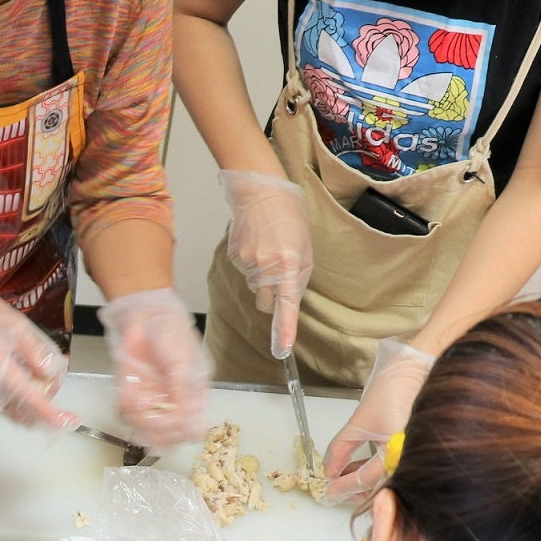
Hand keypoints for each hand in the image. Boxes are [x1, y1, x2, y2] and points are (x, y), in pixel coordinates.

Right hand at [0, 269, 73, 430]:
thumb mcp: (13, 323)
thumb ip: (33, 348)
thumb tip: (50, 372)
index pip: (25, 395)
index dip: (49, 412)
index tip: (69, 420)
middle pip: (27, 411)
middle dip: (51, 402)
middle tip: (57, 372)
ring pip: (22, 413)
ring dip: (42, 403)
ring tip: (46, 373)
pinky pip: (14, 408)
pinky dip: (32, 403)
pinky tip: (37, 381)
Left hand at [100, 287, 210, 446]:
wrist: (145, 317)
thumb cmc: (171, 334)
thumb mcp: (183, 361)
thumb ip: (182, 389)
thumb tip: (186, 418)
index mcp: (192, 396)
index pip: (194, 429)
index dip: (186, 433)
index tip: (178, 424)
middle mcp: (172, 402)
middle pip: (170, 436)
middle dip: (162, 430)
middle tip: (156, 415)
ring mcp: (151, 399)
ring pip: (147, 430)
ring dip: (143, 422)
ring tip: (142, 402)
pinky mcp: (130, 393)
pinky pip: (128, 415)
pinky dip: (128, 412)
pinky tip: (132, 398)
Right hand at [221, 169, 313, 357]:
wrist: (263, 193)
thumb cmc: (289, 218)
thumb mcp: (305, 249)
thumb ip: (297, 277)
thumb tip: (286, 300)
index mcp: (289, 265)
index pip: (286, 305)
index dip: (285, 329)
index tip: (283, 348)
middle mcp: (266, 267)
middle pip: (265, 303)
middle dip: (271, 298)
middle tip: (279, 277)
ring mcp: (247, 262)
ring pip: (254, 288)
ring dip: (262, 278)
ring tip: (269, 250)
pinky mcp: (234, 256)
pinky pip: (244, 272)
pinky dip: (251, 264)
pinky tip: (257, 245)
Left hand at [323, 338, 431, 502]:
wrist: (426, 368)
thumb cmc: (397, 390)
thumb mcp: (361, 420)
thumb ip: (341, 448)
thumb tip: (329, 471)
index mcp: (399, 455)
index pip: (365, 481)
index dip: (343, 487)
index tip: (328, 492)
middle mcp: (412, 462)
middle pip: (378, 487)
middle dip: (354, 487)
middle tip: (335, 485)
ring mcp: (418, 458)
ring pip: (387, 480)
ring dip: (365, 479)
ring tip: (345, 472)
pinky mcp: (419, 451)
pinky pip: (396, 468)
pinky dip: (378, 469)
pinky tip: (363, 464)